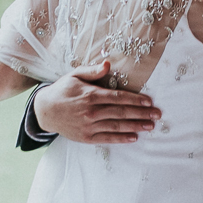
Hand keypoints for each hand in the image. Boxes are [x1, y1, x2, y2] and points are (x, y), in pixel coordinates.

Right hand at [34, 61, 160, 144]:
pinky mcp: (86, 137)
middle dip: (141, 114)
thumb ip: (93, 71)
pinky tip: (134, 137)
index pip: (119, 97)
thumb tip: (108, 64)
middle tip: (157, 115)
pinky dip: (121, 139)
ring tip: (150, 126)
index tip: (149, 102)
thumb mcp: (75, 75)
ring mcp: (89, 126)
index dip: (136, 99)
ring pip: (117, 126)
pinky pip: (107, 138)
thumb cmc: (62, 90)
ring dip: (136, 126)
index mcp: (91, 95)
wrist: (45, 111)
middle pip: (122, 113)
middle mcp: (92, 112)